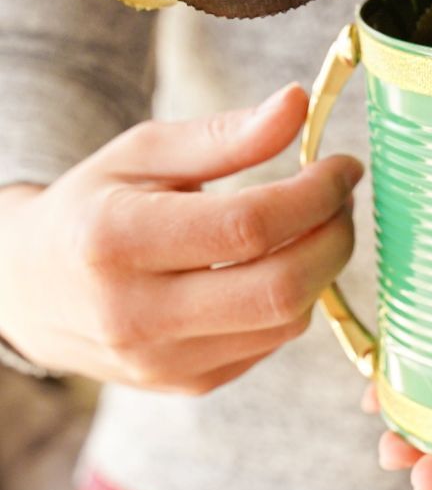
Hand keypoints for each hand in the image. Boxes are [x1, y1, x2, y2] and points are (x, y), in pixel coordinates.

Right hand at [0, 84, 359, 394]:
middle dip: (334, 237)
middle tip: (340, 200)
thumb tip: (295, 104)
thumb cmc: (93, 208)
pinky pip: (271, 344)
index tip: (342, 165)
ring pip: (286, 322)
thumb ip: (223, 135)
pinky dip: (291, 301)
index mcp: (116, 241)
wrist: (31, 291)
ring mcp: (162, 361)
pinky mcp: (187, 385)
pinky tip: (275, 266)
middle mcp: (136, 314)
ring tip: (312, 226)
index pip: (248, 226)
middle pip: (280, 289)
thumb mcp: (142, 154)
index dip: (315, 194)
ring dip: (321, 270)